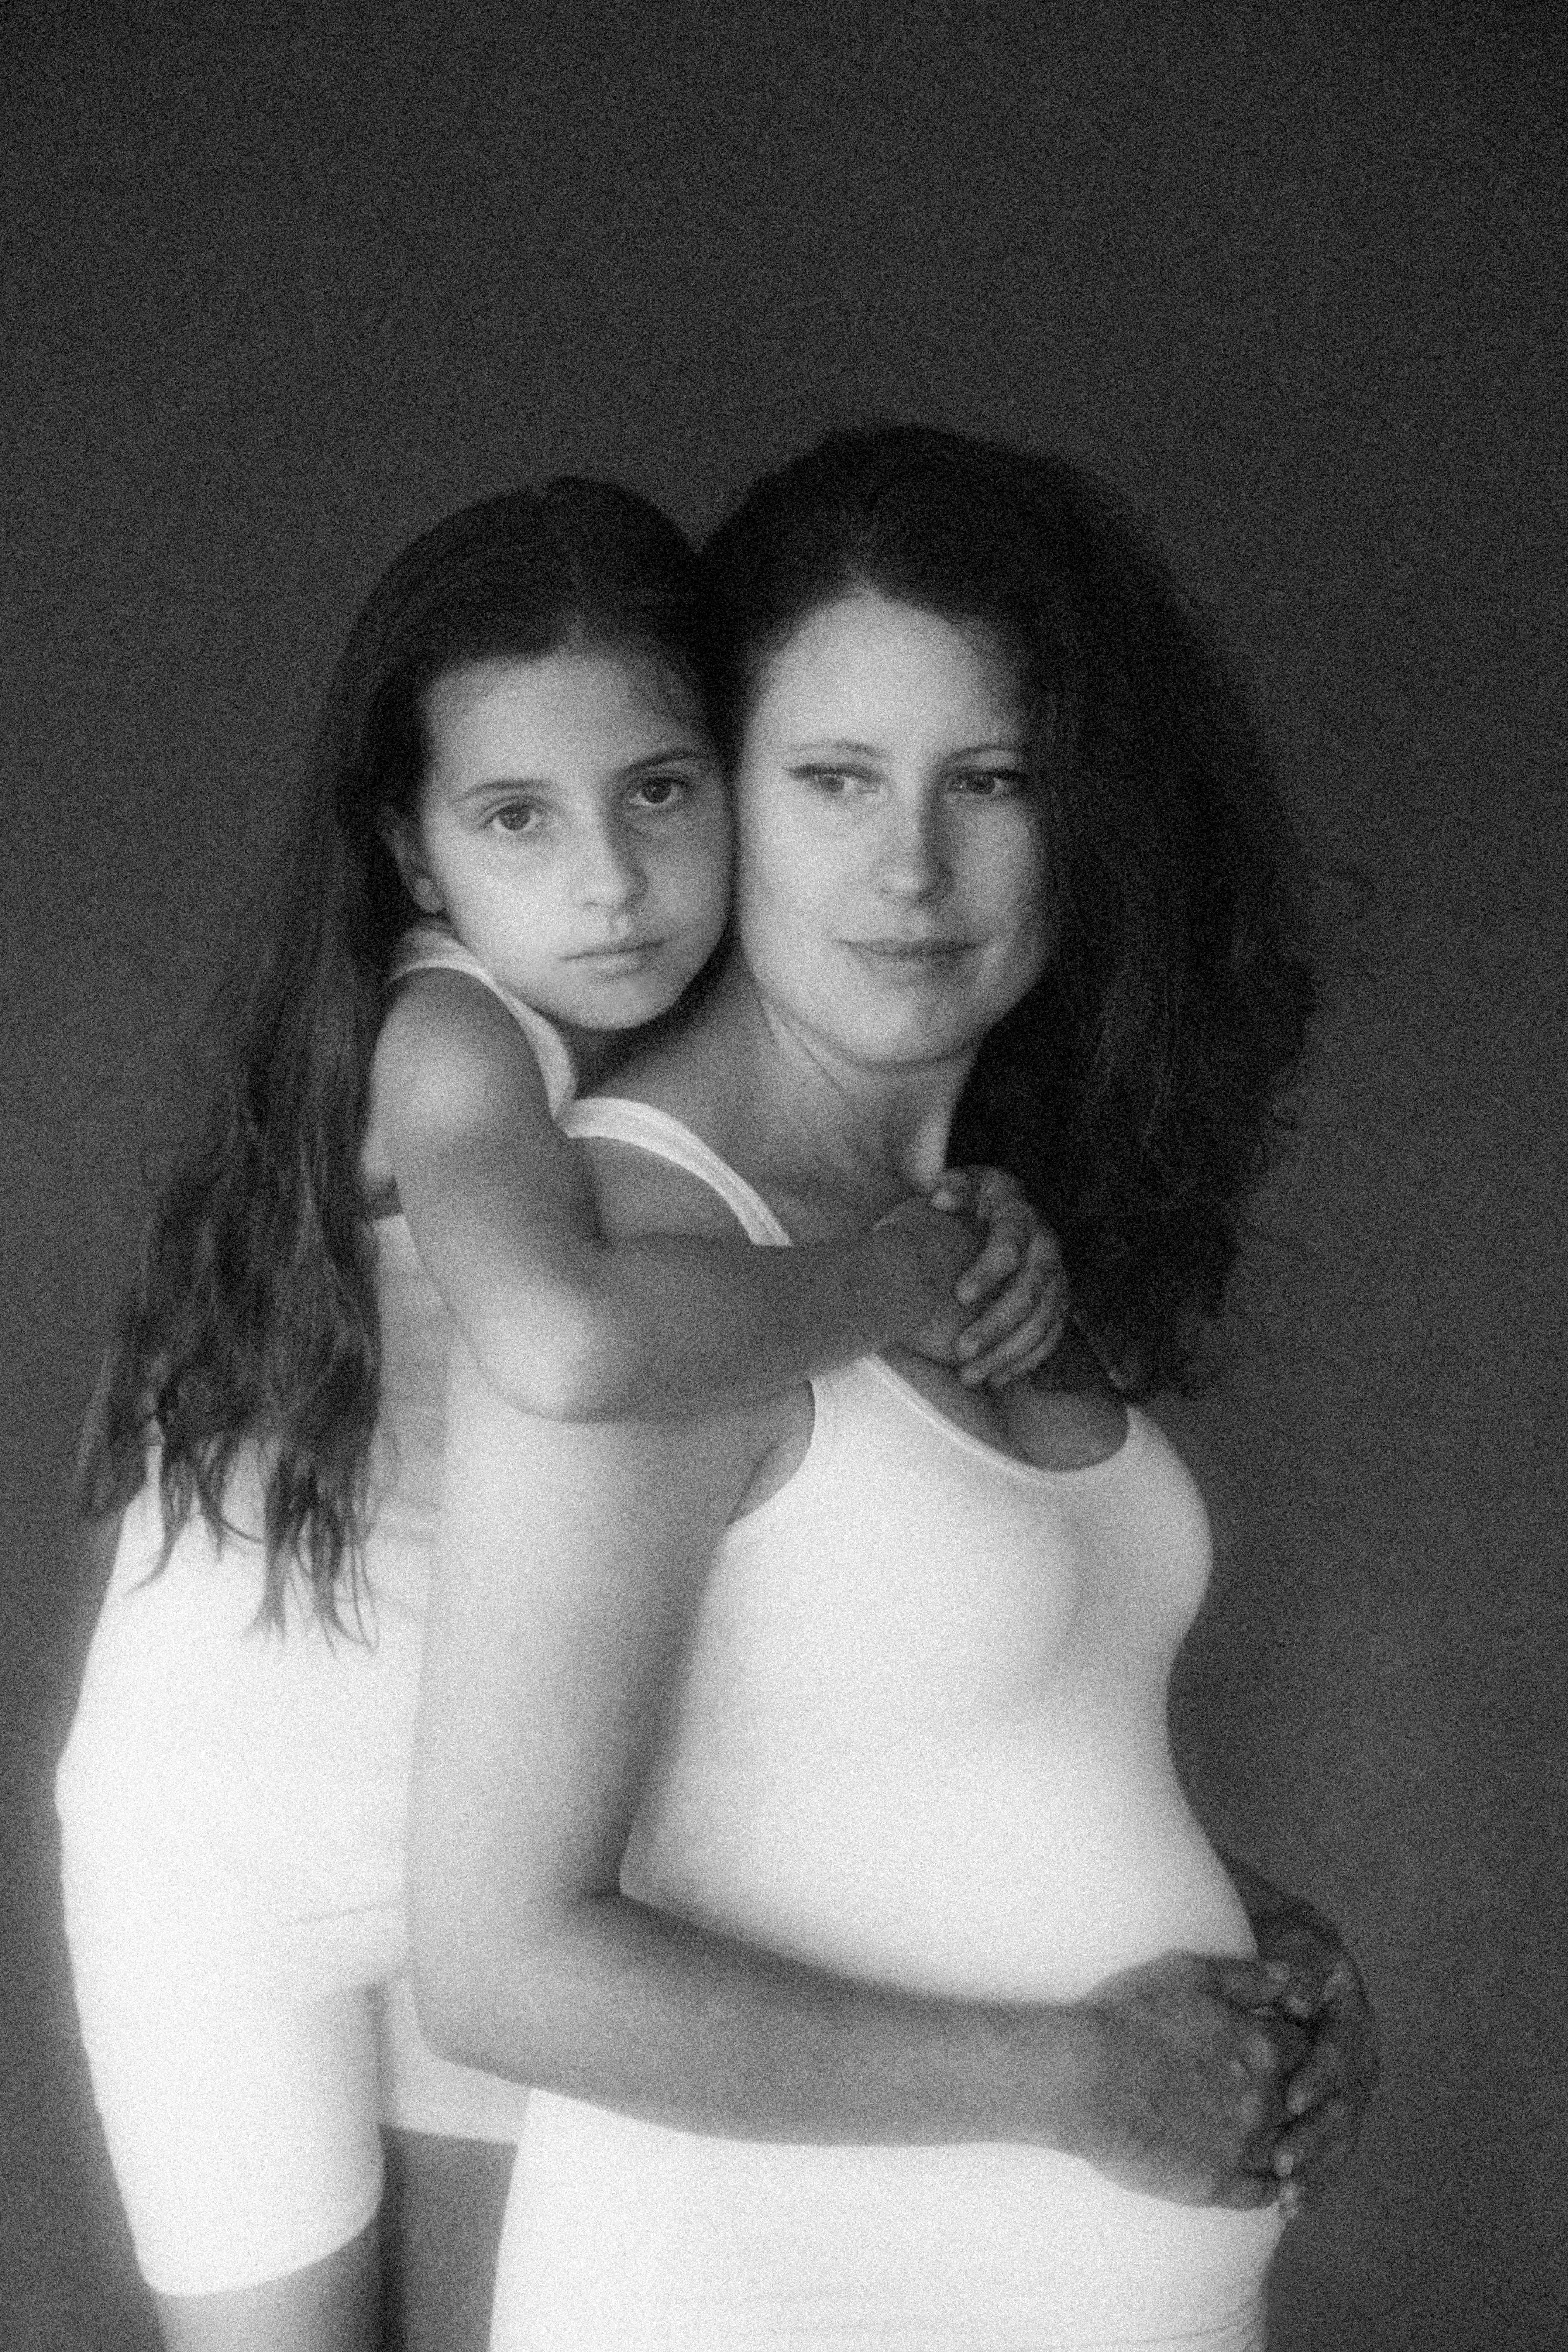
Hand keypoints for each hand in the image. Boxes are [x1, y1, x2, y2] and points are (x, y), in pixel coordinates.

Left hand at [912, 1168, 1068, 1385]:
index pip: (1009, 1245)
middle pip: (1029, 1293)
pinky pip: (1049, 1338)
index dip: (987, 1270)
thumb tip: (942, 1197)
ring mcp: (1057, 1279)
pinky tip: (995, 1379)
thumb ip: (954, 1187)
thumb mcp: (967, 1183)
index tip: (959, 1295)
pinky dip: (1024, 1361)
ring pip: (1040, 1323)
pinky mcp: (1059, 1303)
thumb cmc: (976, 1200)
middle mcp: (1046, 1248)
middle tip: (960, 1351)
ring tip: (969, 1375)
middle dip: (996, 1325)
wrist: (1010, 1209)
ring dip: (1007, 1353)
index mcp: (1020, 1216)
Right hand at [1066, 1950, 1312, 2207]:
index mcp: (1261, 2047)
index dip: (1294, 2044)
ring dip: (1290, 2143)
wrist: (1083, 2078)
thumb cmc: (1129, 2016)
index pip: (1306, 2048)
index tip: (1281, 2045)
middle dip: (1298, 2095)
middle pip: (1305, 2102)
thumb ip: (1249, 1976)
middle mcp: (1262, 2100)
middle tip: (1279, 2091)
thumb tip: (1297, 1977)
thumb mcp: (1189, 1974)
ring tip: (1279, 2137)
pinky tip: (1263, 2176)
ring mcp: (1241, 2148)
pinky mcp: (1214, 2186)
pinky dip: (1270, 2185)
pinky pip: (1263, 2194)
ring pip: (1291, 2151)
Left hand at [1245, 1898, 1379, 2217]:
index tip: (1290, 2101)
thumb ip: (1297, 1963)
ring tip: (1285, 2198)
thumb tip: (1302, 1994)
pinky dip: (1312, 2176)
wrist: (1273, 1945)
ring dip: (1315, 2167)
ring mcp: (1345, 2085)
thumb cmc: (1271, 1939)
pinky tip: (1288, 2207)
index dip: (1318, 2077)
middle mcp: (1357, 2053)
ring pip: (1338, 2133)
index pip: (1340, 2051)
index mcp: (1350, 2013)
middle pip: (1343, 2103)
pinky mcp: (1327, 2108)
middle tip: (1281, 2162)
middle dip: (1314, 2136)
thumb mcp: (1289, 1939)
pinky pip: (1327, 2147)